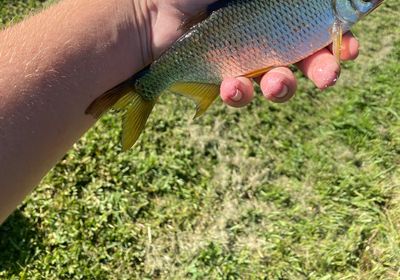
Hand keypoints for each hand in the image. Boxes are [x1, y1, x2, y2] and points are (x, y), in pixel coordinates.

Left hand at [147, 1, 359, 106]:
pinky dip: (240, 93)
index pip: (315, 27)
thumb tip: (294, 3)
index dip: (336, 41)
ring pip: (278, 82)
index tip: (347, 49)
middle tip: (328, 76)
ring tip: (274, 85)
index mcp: (273, 9)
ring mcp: (245, 59)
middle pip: (306, 59)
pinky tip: (230, 86)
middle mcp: (264, 34)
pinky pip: (242, 93)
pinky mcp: (224, 79)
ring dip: (283, 88)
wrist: (149, 14)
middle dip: (323, 70)